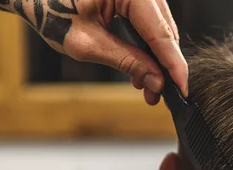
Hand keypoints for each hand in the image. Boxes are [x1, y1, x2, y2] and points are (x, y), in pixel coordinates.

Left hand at [2, 0, 186, 104]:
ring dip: (156, 58)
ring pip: (159, 28)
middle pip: (165, 30)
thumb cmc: (50, 11)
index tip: (182, 89)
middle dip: (164, 66)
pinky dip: (147, 46)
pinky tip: (140, 68)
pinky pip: (149, 22)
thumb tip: (156, 82)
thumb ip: (127, 62)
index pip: (161, 33)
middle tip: (159, 94)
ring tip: (147, 87)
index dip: (174, 65)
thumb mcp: (88, 43)